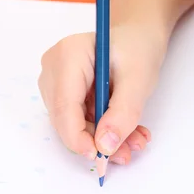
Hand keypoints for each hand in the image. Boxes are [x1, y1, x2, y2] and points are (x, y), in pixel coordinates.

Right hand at [38, 25, 165, 164]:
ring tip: (135, 139)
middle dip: (97, 140)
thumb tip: (105, 146)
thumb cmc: (138, 48)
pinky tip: (127, 132)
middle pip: (66, 118)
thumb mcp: (139, 80)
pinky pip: (80, 121)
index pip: (64, 106)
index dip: (78, 137)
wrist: (138, 36)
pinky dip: (103, 130)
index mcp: (68, 55)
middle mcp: (54, 68)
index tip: (99, 156)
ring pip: (74, 124)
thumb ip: (123, 113)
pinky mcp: (65, 93)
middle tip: (127, 151)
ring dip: (104, 138)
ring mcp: (56, 81)